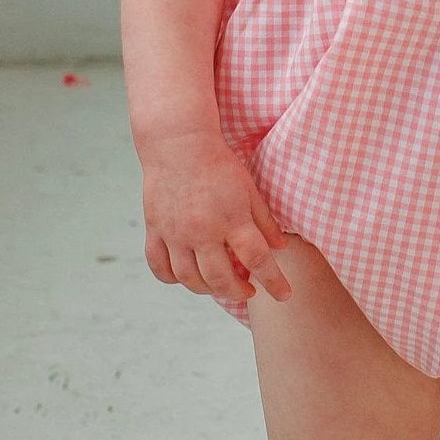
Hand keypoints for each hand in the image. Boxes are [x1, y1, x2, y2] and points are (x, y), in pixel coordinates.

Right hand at [138, 130, 292, 303]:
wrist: (178, 145)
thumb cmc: (218, 165)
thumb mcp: (249, 190)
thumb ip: (265, 222)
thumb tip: (280, 248)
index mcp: (231, 219)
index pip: (257, 259)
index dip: (274, 282)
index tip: (284, 295)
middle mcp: (202, 231)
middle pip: (221, 278)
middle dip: (238, 292)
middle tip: (248, 291)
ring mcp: (175, 233)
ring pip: (189, 278)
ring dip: (208, 289)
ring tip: (220, 284)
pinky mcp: (155, 230)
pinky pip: (159, 266)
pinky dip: (172, 278)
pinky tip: (187, 276)